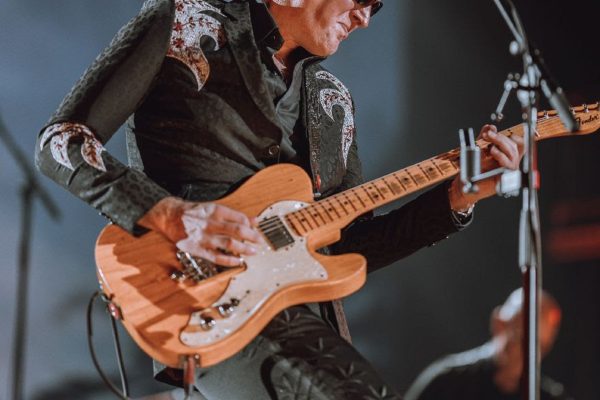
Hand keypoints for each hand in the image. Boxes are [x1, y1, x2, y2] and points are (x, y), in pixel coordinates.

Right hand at [138, 197, 262, 266]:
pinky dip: (229, 260)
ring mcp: (204, 237)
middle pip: (237, 230)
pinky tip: (238, 261)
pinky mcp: (197, 249)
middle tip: (260, 241)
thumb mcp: (213, 208)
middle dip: (252, 237)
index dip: (250, 225)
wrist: (168, 216)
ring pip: (229, 244)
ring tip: (253, 252)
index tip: (256, 229)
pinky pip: (216, 257)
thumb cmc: (194, 212)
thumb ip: (234, 215)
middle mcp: (210, 223)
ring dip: (244, 249)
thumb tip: (254, 220)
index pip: (239, 218)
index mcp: (215, 210)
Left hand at [449, 124, 524, 210]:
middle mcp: (511, 162)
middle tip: (488, 134)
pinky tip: (493, 151)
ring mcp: (509, 170)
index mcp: (507, 155)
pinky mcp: (505, 178)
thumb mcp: (478, 149)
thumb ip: (484, 138)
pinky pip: (508, 166)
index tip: (495, 131)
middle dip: (500, 138)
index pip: (518, 142)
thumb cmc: (473, 169)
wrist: (466, 184)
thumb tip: (490, 126)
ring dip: (501, 145)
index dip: (510, 134)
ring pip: (512, 154)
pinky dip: (501, 156)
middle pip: (513, 146)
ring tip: (489, 142)